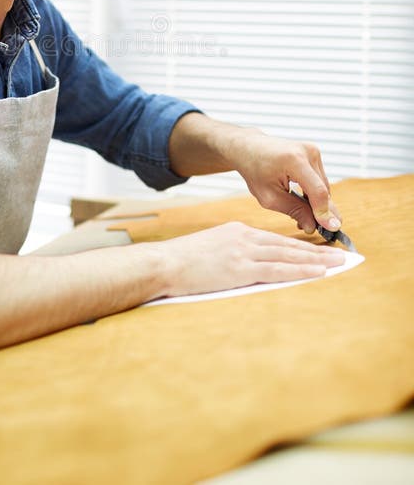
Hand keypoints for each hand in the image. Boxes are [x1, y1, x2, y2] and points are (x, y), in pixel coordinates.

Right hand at [161, 222, 344, 296]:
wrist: (164, 263)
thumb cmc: (183, 261)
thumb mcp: (212, 248)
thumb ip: (232, 252)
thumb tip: (247, 263)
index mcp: (238, 232)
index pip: (276, 240)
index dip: (300, 246)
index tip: (320, 250)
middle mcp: (244, 238)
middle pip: (287, 245)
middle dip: (316, 251)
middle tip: (341, 254)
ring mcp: (243, 252)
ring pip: (287, 255)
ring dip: (316, 260)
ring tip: (338, 263)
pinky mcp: (240, 268)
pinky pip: (277, 269)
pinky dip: (300, 270)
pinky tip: (317, 272)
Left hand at [230, 130, 340, 233]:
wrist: (249, 148)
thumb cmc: (254, 170)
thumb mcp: (269, 196)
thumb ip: (293, 211)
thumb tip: (313, 226)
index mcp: (294, 160)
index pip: (317, 191)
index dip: (325, 212)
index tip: (331, 229)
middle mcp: (307, 152)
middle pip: (323, 189)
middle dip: (321, 212)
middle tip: (319, 230)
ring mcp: (312, 151)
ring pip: (323, 186)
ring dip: (317, 203)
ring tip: (303, 217)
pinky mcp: (313, 153)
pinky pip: (319, 180)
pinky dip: (314, 193)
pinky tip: (305, 205)